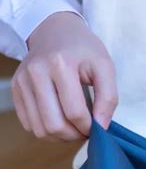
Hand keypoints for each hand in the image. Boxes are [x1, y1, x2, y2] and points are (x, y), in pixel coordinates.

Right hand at [12, 12, 117, 140]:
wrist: (54, 31)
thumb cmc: (83, 49)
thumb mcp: (104, 66)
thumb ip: (108, 97)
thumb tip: (101, 127)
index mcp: (61, 64)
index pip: (75, 112)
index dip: (89, 127)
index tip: (98, 127)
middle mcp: (36, 72)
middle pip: (54, 124)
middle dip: (74, 135)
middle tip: (85, 131)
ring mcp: (22, 82)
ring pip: (40, 129)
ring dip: (60, 137)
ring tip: (74, 127)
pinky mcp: (15, 90)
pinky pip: (29, 124)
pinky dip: (46, 130)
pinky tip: (59, 120)